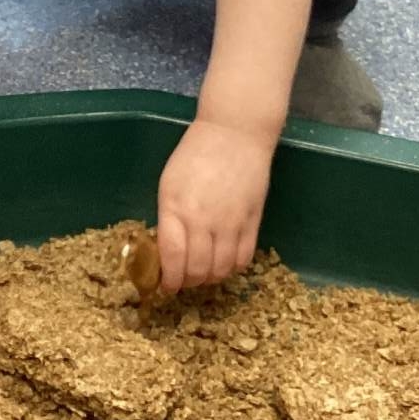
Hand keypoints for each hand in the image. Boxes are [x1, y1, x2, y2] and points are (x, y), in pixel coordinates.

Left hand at [156, 118, 272, 293]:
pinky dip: (232, 268)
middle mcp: (204, 219)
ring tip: (204, 272)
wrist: (235, 133)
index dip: (169, 280)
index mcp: (177, 208)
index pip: (172, 258)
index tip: (166, 286)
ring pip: (221, 270)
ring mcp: (231, 222)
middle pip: (197, 270)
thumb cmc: (195, 155)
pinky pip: (243, 259)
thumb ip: (168, 218)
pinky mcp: (253, 221)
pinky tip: (225, 262)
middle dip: (188, 282)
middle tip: (184, 280)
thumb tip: (168, 252)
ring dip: (210, 278)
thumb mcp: (169, 184)